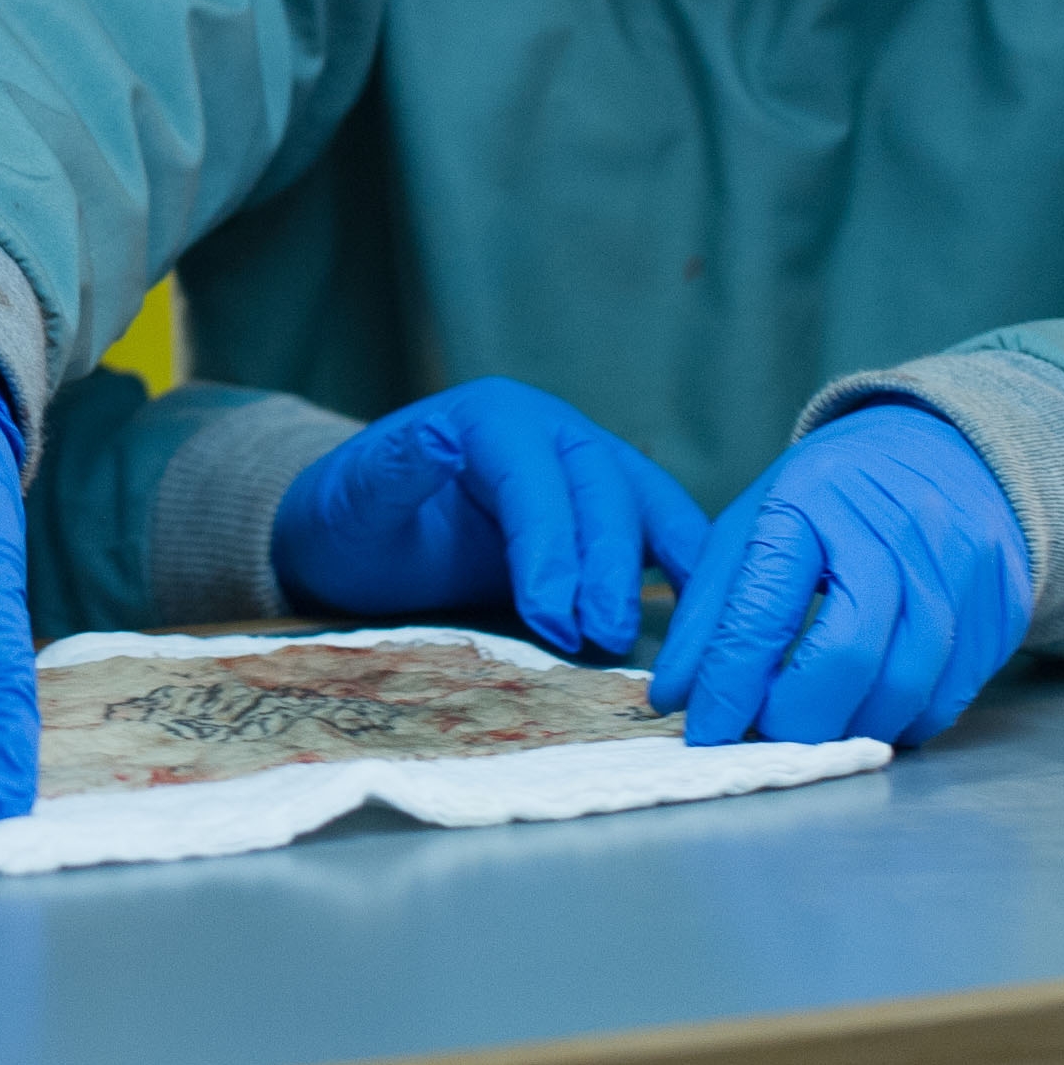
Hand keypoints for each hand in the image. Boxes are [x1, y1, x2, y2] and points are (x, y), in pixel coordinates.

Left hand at [271, 378, 707, 655]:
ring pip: (648, 508)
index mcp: (492, 417)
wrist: (364, 543)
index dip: (550, 543)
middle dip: (607, 568)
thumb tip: (433, 440)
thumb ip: (393, 472)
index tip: (551, 615)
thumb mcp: (357, 500)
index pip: (534, 473)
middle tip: (602, 640)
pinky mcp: (612, 518)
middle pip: (602, 489)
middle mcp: (553, 432)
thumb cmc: (355, 522)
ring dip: (664, 574)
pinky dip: (690, 577)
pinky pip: (664, 537)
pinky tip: (707, 627)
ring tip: (652, 647)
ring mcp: (590, 471)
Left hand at [652, 405, 1029, 748]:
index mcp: (811, 501)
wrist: (945, 453)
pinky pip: (947, 697)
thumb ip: (710, 610)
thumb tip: (674, 696)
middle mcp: (892, 532)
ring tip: (812, 730)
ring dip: (847, 729)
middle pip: (846, 655)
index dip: (729, 684)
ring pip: (903, 687)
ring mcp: (955, 570)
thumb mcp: (754, 523)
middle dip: (795, 719)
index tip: (705, 730)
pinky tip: (868, 714)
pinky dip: (899, 724)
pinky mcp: (998, 608)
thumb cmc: (832, 496)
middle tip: (764, 735)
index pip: (763, 610)